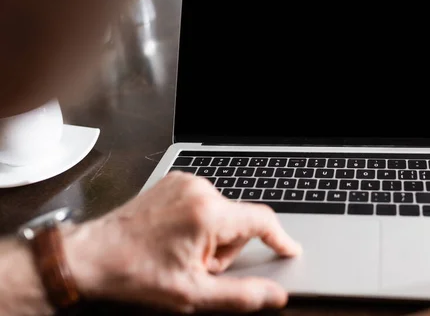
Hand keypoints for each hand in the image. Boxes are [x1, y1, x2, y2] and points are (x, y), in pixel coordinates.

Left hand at [63, 172, 301, 312]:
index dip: (280, 238)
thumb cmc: (137, 274)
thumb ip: (241, 295)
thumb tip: (274, 295)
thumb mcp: (193, 294)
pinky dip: (198, 222)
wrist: (92, 256)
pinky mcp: (174, 182)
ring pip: (221, 213)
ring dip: (212, 236)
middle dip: (227, 247)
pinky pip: (203, 203)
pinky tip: (175, 238)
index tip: (289, 249)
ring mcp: (185, 182)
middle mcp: (199, 190)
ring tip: (181, 252)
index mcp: (208, 214)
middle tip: (198, 266)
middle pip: (238, 220)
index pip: (262, 220)